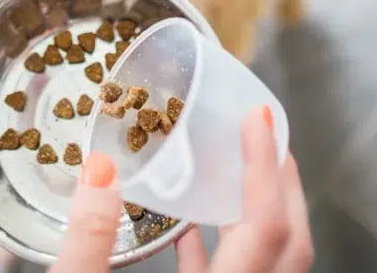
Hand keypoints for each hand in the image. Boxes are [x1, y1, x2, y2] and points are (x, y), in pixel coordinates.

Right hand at [51, 107, 313, 272]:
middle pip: (288, 241)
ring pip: (272, 257)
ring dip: (263, 208)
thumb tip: (100, 171)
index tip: (257, 118)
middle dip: (282, 182)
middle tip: (266, 133)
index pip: (263, 226)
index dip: (263, 167)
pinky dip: (221, 243)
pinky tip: (189, 228)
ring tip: (242, 165)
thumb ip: (88, 238)